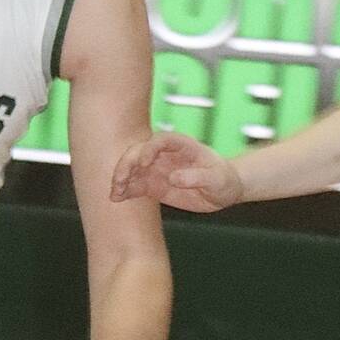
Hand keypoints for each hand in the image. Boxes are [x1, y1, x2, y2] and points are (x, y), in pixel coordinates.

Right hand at [110, 131, 241, 212]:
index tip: (144, 162)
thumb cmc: (224, 179)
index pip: (161, 140)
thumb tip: (174, 178)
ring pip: (133, 169)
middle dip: (127, 164)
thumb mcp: (216, 178)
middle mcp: (165, 155)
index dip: (149, 148)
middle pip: (140, 152)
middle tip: (121, 180)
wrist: (224, 191)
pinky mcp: (154, 185)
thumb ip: (196, 176)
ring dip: (121, 178)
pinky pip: (135, 185)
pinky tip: (117, 198)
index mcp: (182, 145)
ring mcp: (157, 169)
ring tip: (115, 193)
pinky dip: (125, 190)